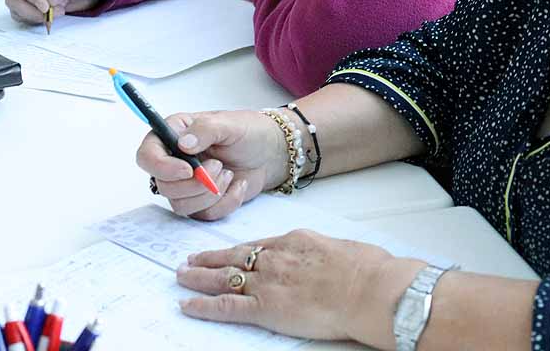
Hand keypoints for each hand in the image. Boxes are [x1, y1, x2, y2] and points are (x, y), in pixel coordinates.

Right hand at [136, 109, 286, 220]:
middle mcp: (174, 162)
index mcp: (173, 135)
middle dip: (195, 183)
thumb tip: (183, 144)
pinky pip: (203, 215)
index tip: (187, 170)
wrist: (271, 153)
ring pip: (181, 205)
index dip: (161, 167)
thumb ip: (205, 130)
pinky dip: (225, 202)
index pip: (147, 156)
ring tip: (228, 173)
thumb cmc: (249, 131)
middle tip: (218, 166)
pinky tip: (237, 184)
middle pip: (163, 186)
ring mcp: (186, 185)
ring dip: (210, 193)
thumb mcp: (229, 123)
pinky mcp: (201, 203)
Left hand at [177, 229, 419, 344]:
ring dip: (199, 276)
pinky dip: (203, 306)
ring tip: (181, 275)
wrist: (367, 287)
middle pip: (235, 256)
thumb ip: (323, 255)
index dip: (240, 250)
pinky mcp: (265, 307)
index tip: (230, 252)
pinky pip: (226, 306)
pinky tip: (187, 304)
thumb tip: (324, 261)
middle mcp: (275, 257)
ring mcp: (267, 281)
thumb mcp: (341, 250)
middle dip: (211, 259)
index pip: (260, 245)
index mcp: (294, 241)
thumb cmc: (365, 270)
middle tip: (191, 259)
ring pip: (223, 277)